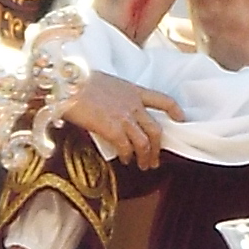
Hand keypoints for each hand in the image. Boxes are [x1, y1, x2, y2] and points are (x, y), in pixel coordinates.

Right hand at [63, 68, 179, 165]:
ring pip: (145, 142)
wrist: (67, 84)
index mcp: (133, 90)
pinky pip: (126, 148)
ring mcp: (124, 116)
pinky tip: (125, 160)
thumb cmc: (78, 82)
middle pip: (156, 129)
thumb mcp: (105, 84)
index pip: (162, 100)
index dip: (174, 110)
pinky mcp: (112, 128)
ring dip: (145, 157)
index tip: (181, 119)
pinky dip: (127, 156)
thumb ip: (116, 97)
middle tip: (155, 160)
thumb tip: (115, 112)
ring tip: (142, 166)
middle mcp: (133, 104)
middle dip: (158, 148)